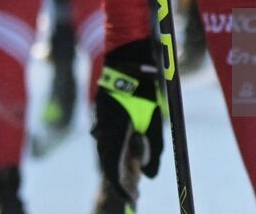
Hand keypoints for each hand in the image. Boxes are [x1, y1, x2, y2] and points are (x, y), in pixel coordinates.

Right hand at [93, 40, 163, 205]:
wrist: (128, 56)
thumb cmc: (145, 87)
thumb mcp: (154, 119)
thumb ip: (153, 148)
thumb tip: (150, 174)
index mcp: (113, 132)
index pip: (112, 169)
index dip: (121, 187)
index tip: (131, 199)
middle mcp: (103, 128)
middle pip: (109, 161)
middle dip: (122, 178)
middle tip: (135, 191)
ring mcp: (101, 119)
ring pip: (108, 149)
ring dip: (120, 163)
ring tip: (135, 174)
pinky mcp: (103, 111)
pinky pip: (108, 136)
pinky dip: (118, 147)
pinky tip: (129, 149)